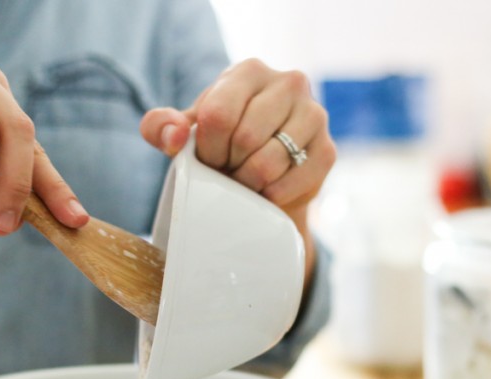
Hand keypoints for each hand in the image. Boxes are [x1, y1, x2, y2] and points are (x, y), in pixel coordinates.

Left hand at [139, 59, 335, 278]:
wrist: (266, 173)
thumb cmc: (223, 144)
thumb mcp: (186, 133)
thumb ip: (162, 127)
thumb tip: (174, 136)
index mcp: (249, 71)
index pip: (218, 114)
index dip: (207, 148)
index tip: (210, 157)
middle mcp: (289, 82)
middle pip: (245, 138)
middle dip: (228, 166)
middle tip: (229, 171)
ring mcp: (314, 114)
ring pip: (269, 163)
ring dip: (249, 183)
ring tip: (245, 180)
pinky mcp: (328, 150)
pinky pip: (291, 183)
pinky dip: (271, 195)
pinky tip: (266, 191)